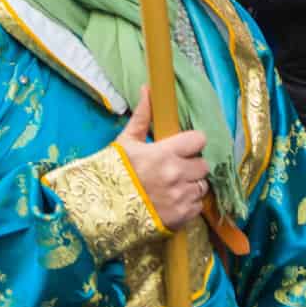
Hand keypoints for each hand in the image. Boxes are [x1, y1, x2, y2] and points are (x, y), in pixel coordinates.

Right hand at [113, 89, 208, 230]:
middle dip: (193, 165)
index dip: (193, 142)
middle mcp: (176, 175)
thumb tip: (148, 89)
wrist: (102, 209)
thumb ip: (142, 116)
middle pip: (204, 165)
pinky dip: (189, 203)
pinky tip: (174, 200)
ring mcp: (180, 197)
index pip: (199, 140)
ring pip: (202, 186)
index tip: (185, 146)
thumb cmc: (113, 172)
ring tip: (176, 185)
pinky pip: (197, 206)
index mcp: (164, 153)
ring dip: (192, 184)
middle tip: (178, 167)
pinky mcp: (181, 217)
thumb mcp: (125, 142)